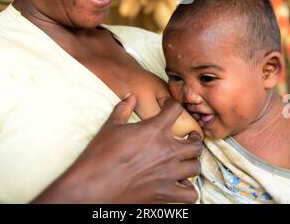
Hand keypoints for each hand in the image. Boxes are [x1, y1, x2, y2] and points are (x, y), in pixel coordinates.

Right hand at [32, 94, 201, 203]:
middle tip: (188, 135)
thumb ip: (124, 108)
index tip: (164, 105)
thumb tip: (130, 96)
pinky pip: (190, 194)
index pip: (176, 110)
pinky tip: (180, 183)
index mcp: (155, 130)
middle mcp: (167, 151)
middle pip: (196, 142)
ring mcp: (169, 174)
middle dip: (194, 137)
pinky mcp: (165, 194)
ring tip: (185, 159)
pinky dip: (189, 189)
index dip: (171, 104)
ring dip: (192, 161)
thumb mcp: (111, 126)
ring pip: (196, 166)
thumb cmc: (101, 154)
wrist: (93, 186)